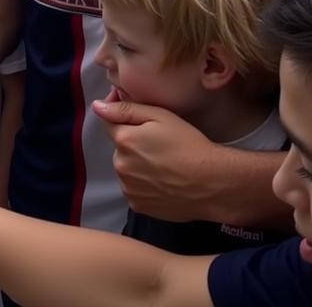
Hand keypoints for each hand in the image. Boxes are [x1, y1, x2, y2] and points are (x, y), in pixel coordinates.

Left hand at [92, 97, 217, 221]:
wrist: (213, 184)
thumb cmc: (189, 145)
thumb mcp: (160, 117)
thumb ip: (125, 109)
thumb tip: (97, 106)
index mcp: (123, 140)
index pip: (110, 122)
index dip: (123, 117)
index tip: (140, 119)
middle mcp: (120, 165)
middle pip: (120, 148)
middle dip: (133, 143)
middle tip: (159, 145)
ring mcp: (128, 188)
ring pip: (126, 169)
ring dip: (137, 165)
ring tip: (163, 166)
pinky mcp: (138, 206)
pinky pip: (134, 189)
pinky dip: (143, 184)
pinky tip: (163, 182)